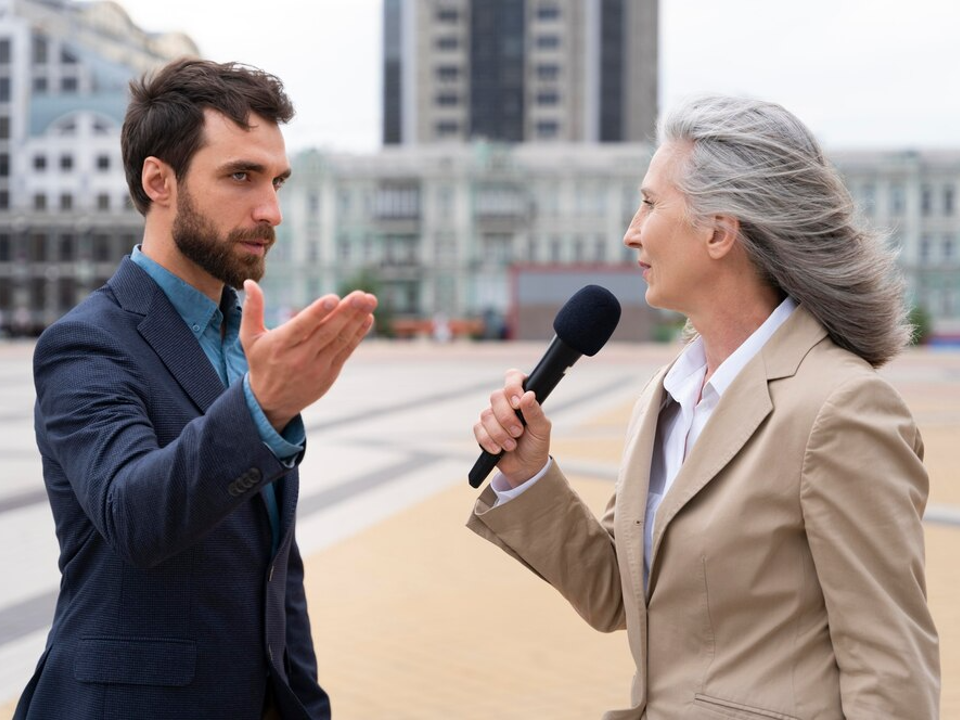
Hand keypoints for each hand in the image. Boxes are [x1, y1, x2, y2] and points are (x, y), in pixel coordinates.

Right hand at [240, 280, 376, 431]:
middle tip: (362, 295)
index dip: (318, 313)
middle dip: (346, 312)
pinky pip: (345, 351)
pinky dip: (358, 335)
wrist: (271, 402)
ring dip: (357, 320)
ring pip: (340, 340)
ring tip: (370, 301)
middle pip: (326, 332)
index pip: (302, 327)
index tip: (334, 298)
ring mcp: (317, 367)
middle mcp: (300, 357)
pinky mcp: (329, 374)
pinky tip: (367, 318)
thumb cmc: (261, 362)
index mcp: (280, 345)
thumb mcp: (250, 338)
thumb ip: (252, 310)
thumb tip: (249, 282)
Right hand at [473, 368, 551, 486]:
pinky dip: (489, 441)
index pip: (513, 377)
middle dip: (507, 418)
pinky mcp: (482, 430)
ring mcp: (493, 415)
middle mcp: (506, 403)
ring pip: (486, 415)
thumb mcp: (541, 429)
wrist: (525, 468)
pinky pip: (478, 429)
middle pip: (496, 396)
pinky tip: (499, 449)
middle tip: (519, 432)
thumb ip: (535, 412)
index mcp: (522, 397)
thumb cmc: (536, 444)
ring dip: (500, 433)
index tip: (518, 403)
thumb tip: (528, 395)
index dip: (512, 386)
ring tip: (511, 445)